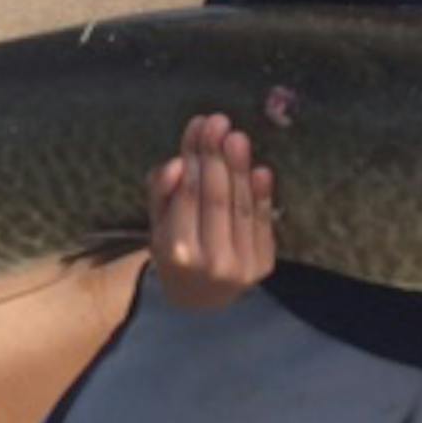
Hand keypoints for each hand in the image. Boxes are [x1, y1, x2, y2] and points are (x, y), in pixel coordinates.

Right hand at [146, 113, 276, 308]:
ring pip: (240, 208)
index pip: (187, 196)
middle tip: (219, 121)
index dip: (193, 158)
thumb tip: (175, 164)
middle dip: (217, 157)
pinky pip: (264, 223)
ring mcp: (240, 266)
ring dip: (240, 168)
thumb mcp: (157, 225)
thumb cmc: (176, 253)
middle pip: (215, 199)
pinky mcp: (263, 266)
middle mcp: (209, 263)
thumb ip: (161, 193)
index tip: (198, 124)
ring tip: (237, 136)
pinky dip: (263, 195)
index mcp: (176, 252)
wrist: (200, 301)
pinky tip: (260, 169)